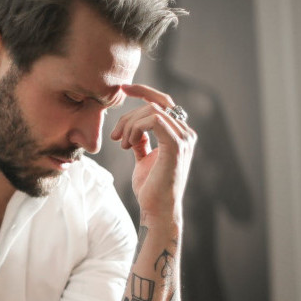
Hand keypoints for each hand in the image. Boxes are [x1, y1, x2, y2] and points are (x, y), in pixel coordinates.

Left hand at [110, 84, 195, 221]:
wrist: (156, 211)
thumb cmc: (150, 189)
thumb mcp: (143, 160)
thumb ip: (142, 142)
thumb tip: (133, 132)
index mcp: (179, 134)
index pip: (162, 102)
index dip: (142, 91)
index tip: (122, 89)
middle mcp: (185, 133)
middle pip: (154, 105)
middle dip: (128, 117)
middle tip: (114, 136)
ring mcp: (184, 138)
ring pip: (152, 111)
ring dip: (129, 124)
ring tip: (121, 143)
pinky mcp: (176, 146)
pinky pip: (155, 120)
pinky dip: (136, 128)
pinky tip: (128, 144)